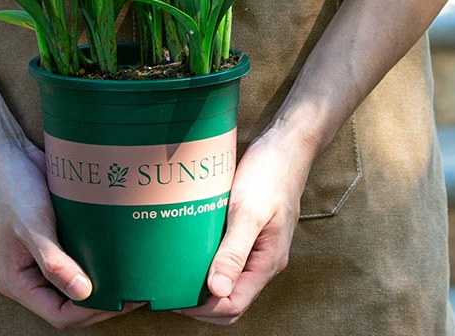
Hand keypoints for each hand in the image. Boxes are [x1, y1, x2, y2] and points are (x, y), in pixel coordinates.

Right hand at [0, 139, 143, 327]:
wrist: (7, 154)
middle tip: (133, 291)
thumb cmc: (13, 189)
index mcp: (17, 281)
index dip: (91, 312)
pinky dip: (96, 262)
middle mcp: (29, 274)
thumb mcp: (33, 225)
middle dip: (101, 301)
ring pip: (74, 283)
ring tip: (130, 278)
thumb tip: (82, 294)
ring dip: (101, 283)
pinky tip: (116, 256)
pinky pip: (76, 259)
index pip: (59, 313)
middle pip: (69, 303)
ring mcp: (41, 257)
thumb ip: (54, 262)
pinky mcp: (53, 238)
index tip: (122, 300)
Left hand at [175, 128, 314, 325]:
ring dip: (203, 283)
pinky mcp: (249, 231)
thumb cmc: (270, 174)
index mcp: (267, 262)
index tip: (172, 298)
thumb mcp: (249, 211)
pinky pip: (228, 257)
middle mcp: (263, 260)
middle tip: (168, 289)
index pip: (232, 305)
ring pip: (228, 279)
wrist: (286, 145)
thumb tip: (217, 290)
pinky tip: (189, 250)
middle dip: (200, 303)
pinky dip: (208, 261)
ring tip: (174, 273)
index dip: (202, 309)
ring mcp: (257, 246)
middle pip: (230, 299)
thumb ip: (234, 251)